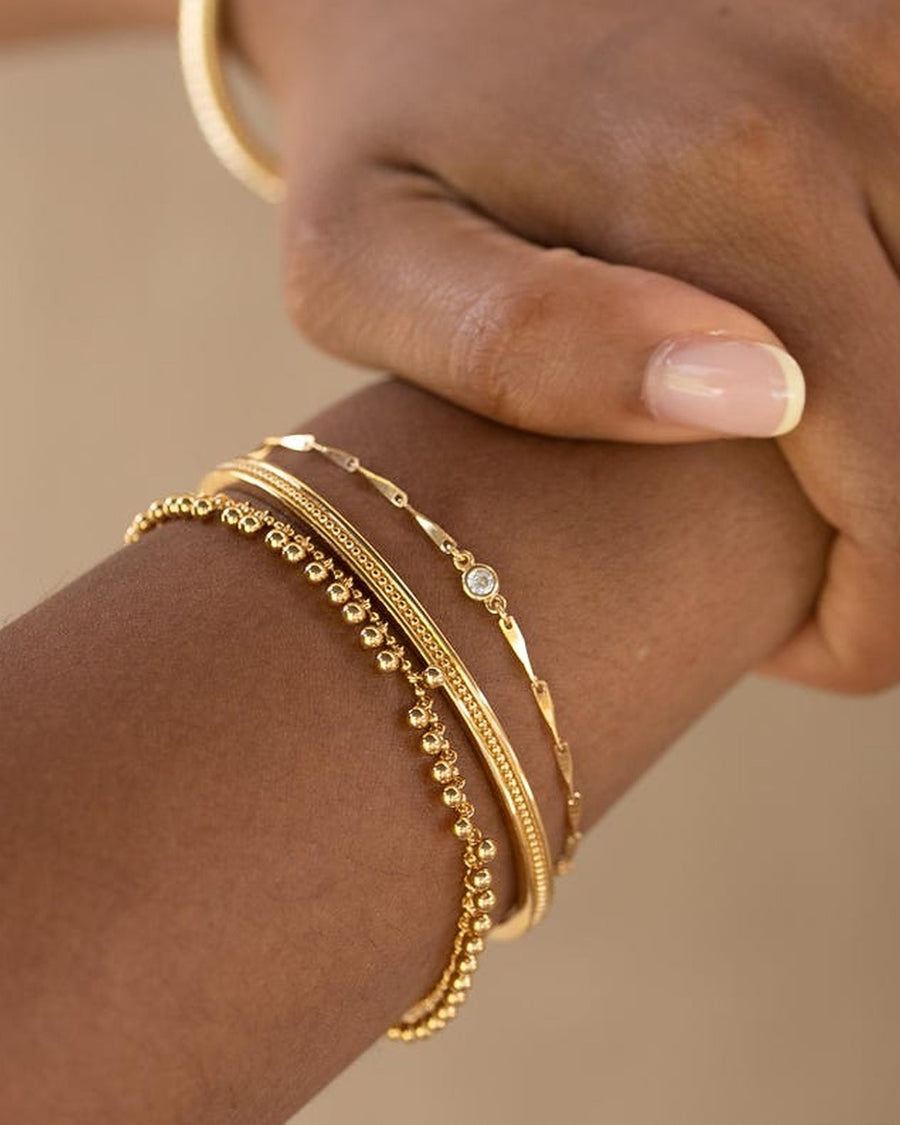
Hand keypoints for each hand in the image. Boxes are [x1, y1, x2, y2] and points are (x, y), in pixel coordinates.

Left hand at [233, 0, 899, 693]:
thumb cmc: (377, 139)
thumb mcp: (363, 264)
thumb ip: (525, 346)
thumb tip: (759, 402)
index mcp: (730, 179)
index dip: (878, 613)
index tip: (793, 642)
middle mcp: (849, 86)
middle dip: (899, 533)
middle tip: (795, 564)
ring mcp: (886, 48)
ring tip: (815, 465)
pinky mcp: (889, 39)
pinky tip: (837, 350)